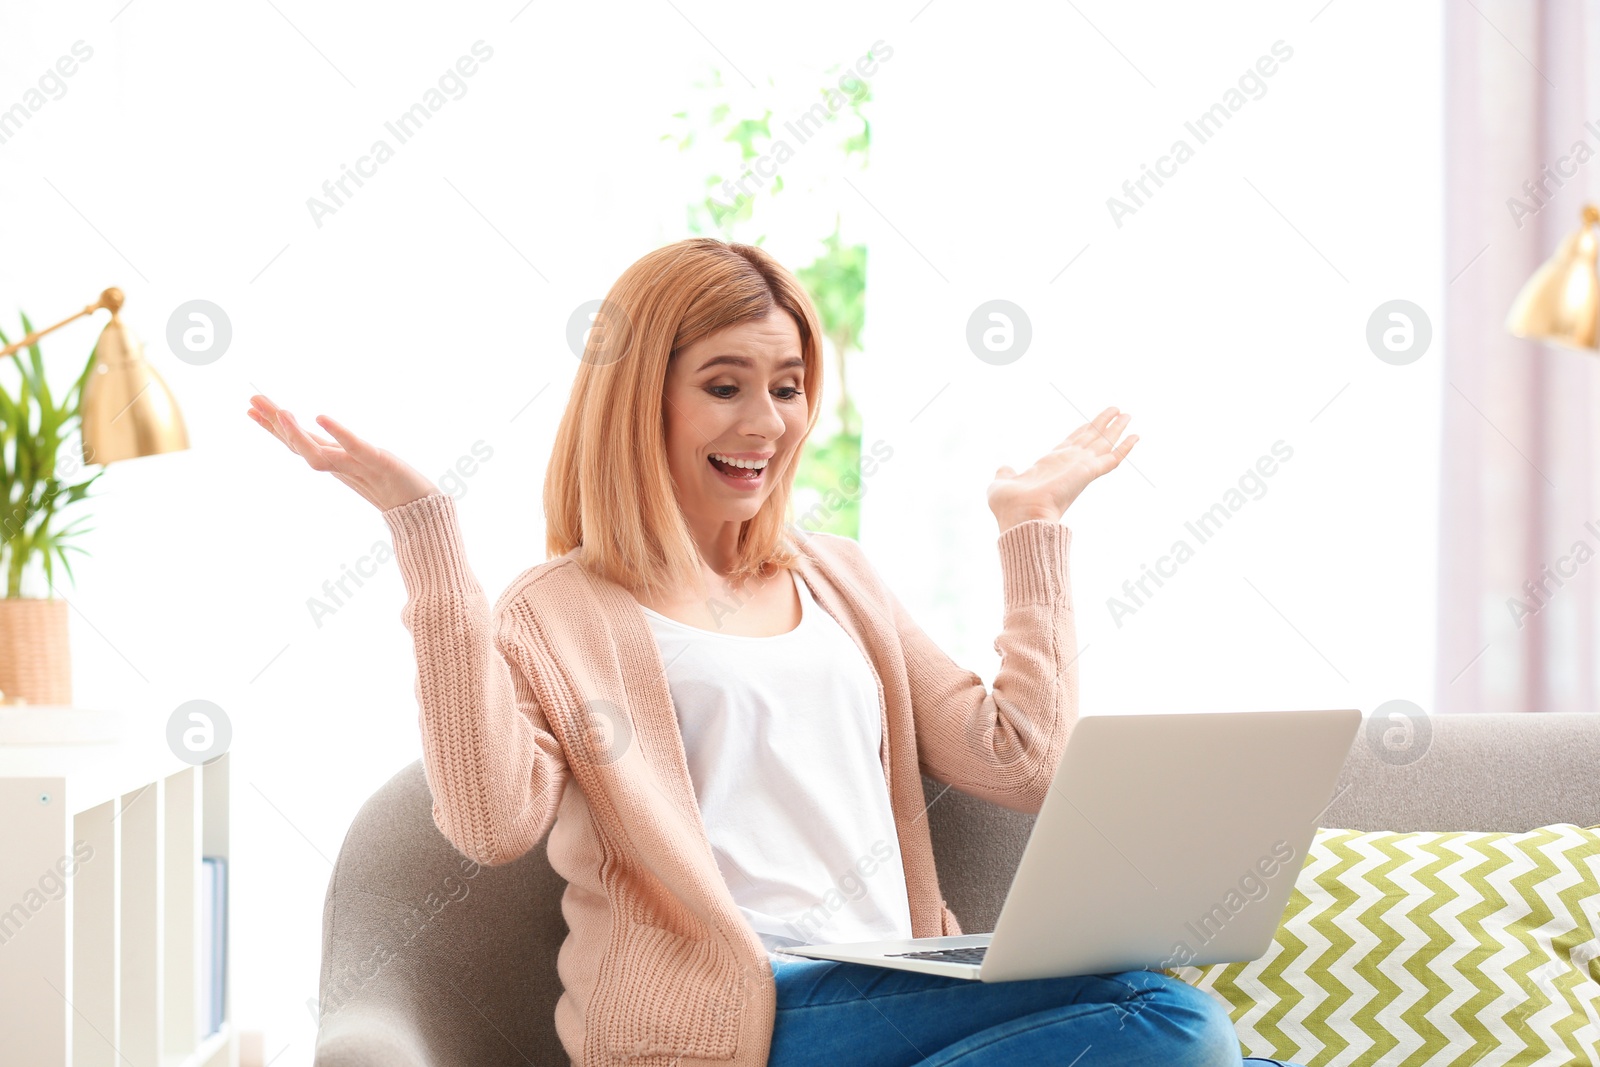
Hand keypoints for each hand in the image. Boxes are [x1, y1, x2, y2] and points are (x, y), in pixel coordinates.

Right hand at [246, 394, 439, 512]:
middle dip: (275, 425)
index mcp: (335, 462)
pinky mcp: (379, 463)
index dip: (274, 428)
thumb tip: (324, 434)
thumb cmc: (396, 487)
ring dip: (297, 434)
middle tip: (252, 402)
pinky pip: (355, 448)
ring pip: (318, 454)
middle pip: (300, 446)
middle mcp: (340, 466)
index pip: (298, 443)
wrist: (423, 510)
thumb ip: (343, 454)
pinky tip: (321, 417)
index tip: (250, 409)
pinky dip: (338, 433)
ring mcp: (357, 466)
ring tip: (281, 412)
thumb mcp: (365, 465)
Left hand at [987, 406, 1138, 531]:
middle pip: (1091, 438)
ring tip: (1128, 414)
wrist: (1020, 517)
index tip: (1090, 421)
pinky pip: (1112, 458)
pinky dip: (1125, 447)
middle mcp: (1069, 464)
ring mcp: (1080, 468)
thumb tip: (1004, 469)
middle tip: (1117, 411)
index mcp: (1052, 465)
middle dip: (1103, 424)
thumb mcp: (1003, 483)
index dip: (1081, 431)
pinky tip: (1136, 436)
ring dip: (1116, 428)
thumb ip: (1006, 473)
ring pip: (1104, 443)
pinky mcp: (1089, 472)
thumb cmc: (1010, 507)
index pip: (1071, 443)